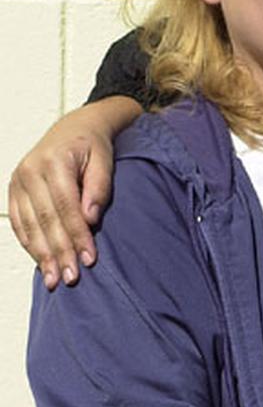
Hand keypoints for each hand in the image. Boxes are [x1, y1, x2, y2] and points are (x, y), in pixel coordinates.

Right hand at [7, 96, 140, 288]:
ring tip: (55, 279)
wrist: (74, 127)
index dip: (77, 235)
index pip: (66, 207)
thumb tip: (90, 219)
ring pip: (29, 225)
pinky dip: (30, 244)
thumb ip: (98, 188)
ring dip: (42, 255)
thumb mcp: (104, 160)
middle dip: (59, 252)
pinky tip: (41, 262)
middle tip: (71, 277)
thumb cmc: (94, 145)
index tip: (89, 258)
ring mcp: (17, 180)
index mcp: (53, 162)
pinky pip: (19, 223)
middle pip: (45, 220)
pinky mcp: (13, 189)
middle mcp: (29, 171)